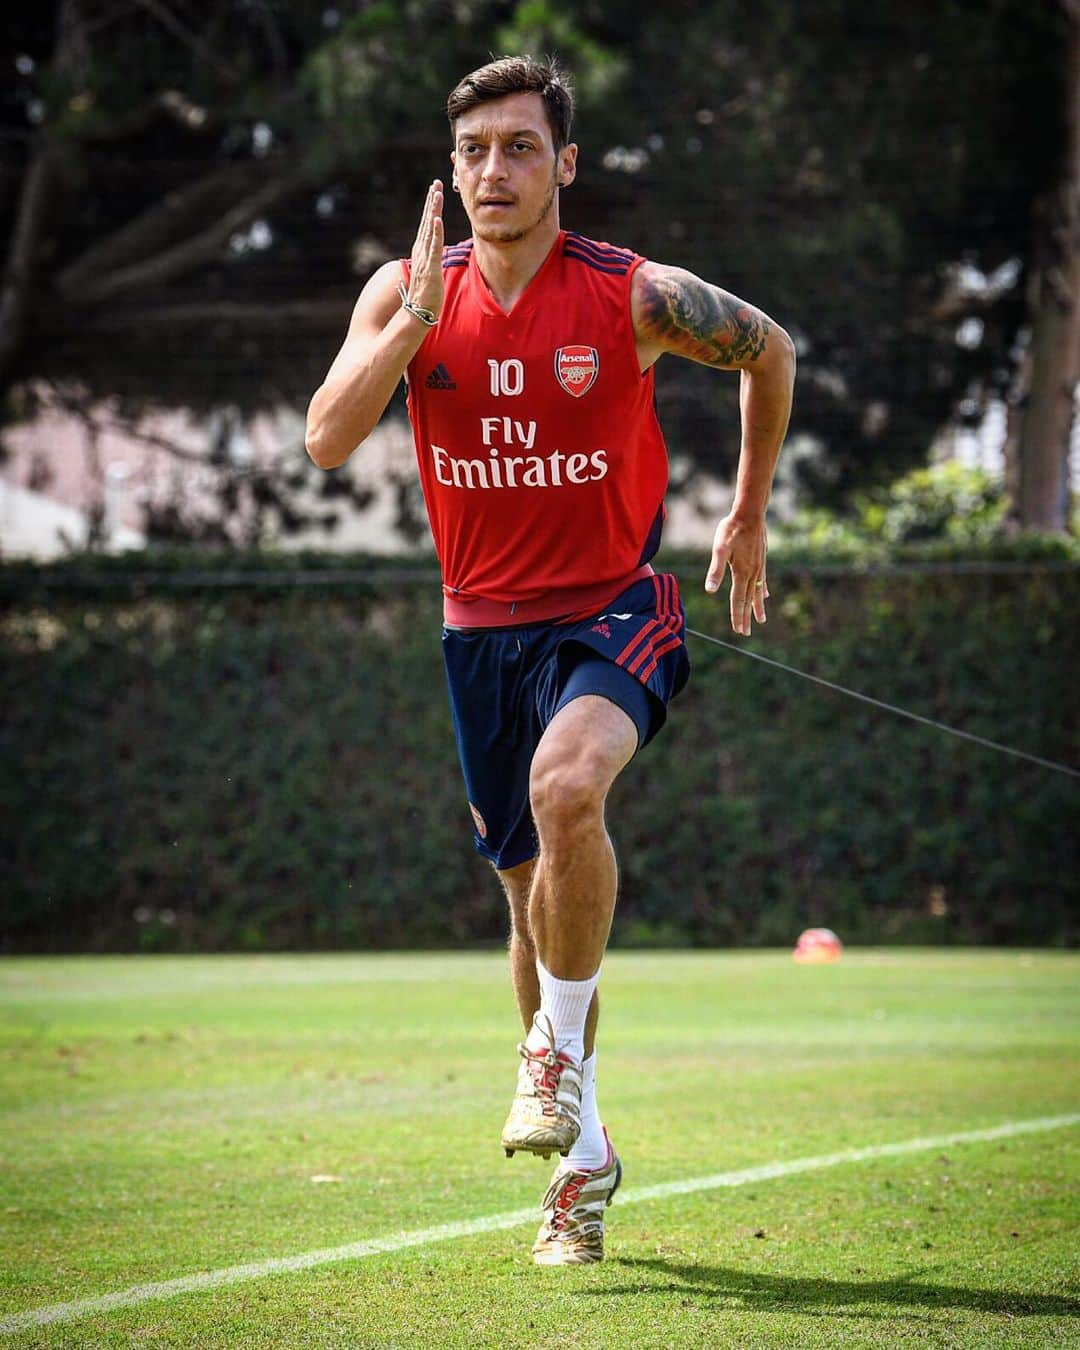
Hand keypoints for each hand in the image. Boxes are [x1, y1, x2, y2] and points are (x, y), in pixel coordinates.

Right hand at [407, 180, 444, 318]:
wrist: (418, 312)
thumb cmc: (426, 294)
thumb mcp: (431, 272)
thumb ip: (432, 259)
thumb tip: (436, 253)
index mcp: (421, 251)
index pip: (427, 224)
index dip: (431, 207)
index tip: (435, 190)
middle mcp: (421, 251)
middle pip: (427, 221)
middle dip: (431, 202)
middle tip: (436, 183)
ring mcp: (425, 258)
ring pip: (429, 230)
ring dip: (433, 211)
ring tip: (436, 194)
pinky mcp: (430, 268)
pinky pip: (433, 247)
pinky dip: (435, 232)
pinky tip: (436, 219)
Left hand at [705, 512, 767, 635]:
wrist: (750, 512)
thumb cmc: (731, 529)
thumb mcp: (719, 548)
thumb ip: (715, 570)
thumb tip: (710, 590)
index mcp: (741, 572)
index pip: (738, 599)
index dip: (737, 616)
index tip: (739, 631)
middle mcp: (752, 572)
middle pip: (748, 599)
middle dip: (746, 617)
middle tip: (746, 632)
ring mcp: (759, 566)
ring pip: (758, 592)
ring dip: (757, 607)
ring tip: (761, 620)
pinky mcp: (762, 559)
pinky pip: (763, 580)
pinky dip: (763, 590)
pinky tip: (765, 596)